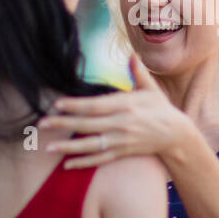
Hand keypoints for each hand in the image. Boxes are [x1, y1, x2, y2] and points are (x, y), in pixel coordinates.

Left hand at [38, 54, 188, 168]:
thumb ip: (138, 73)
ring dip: (69, 146)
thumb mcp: (151, 89)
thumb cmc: (161, 109)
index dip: (76, 105)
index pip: (96, 105)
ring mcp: (121, 141)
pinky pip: (100, 159)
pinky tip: (67, 163)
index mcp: (126, 105)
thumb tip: (132, 54)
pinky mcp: (122, 153)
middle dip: (64, 124)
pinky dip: (84, 162)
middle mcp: (122, 124)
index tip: (57, 104)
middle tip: (42, 123)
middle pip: (88, 124)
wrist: (177, 136)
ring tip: (48, 147)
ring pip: (91, 145)